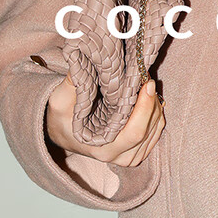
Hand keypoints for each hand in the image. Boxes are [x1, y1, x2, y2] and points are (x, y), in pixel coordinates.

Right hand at [46, 74, 164, 166]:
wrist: (63, 133)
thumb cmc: (62, 117)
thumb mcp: (60, 99)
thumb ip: (74, 82)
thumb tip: (90, 60)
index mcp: (102, 148)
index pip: (135, 132)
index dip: (145, 107)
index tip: (147, 83)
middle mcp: (118, 156)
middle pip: (149, 129)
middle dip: (152, 102)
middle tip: (147, 80)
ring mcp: (130, 157)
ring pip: (155, 129)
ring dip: (155, 106)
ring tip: (144, 87)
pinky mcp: (137, 152)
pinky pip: (157, 131)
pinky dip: (156, 113)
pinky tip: (147, 100)